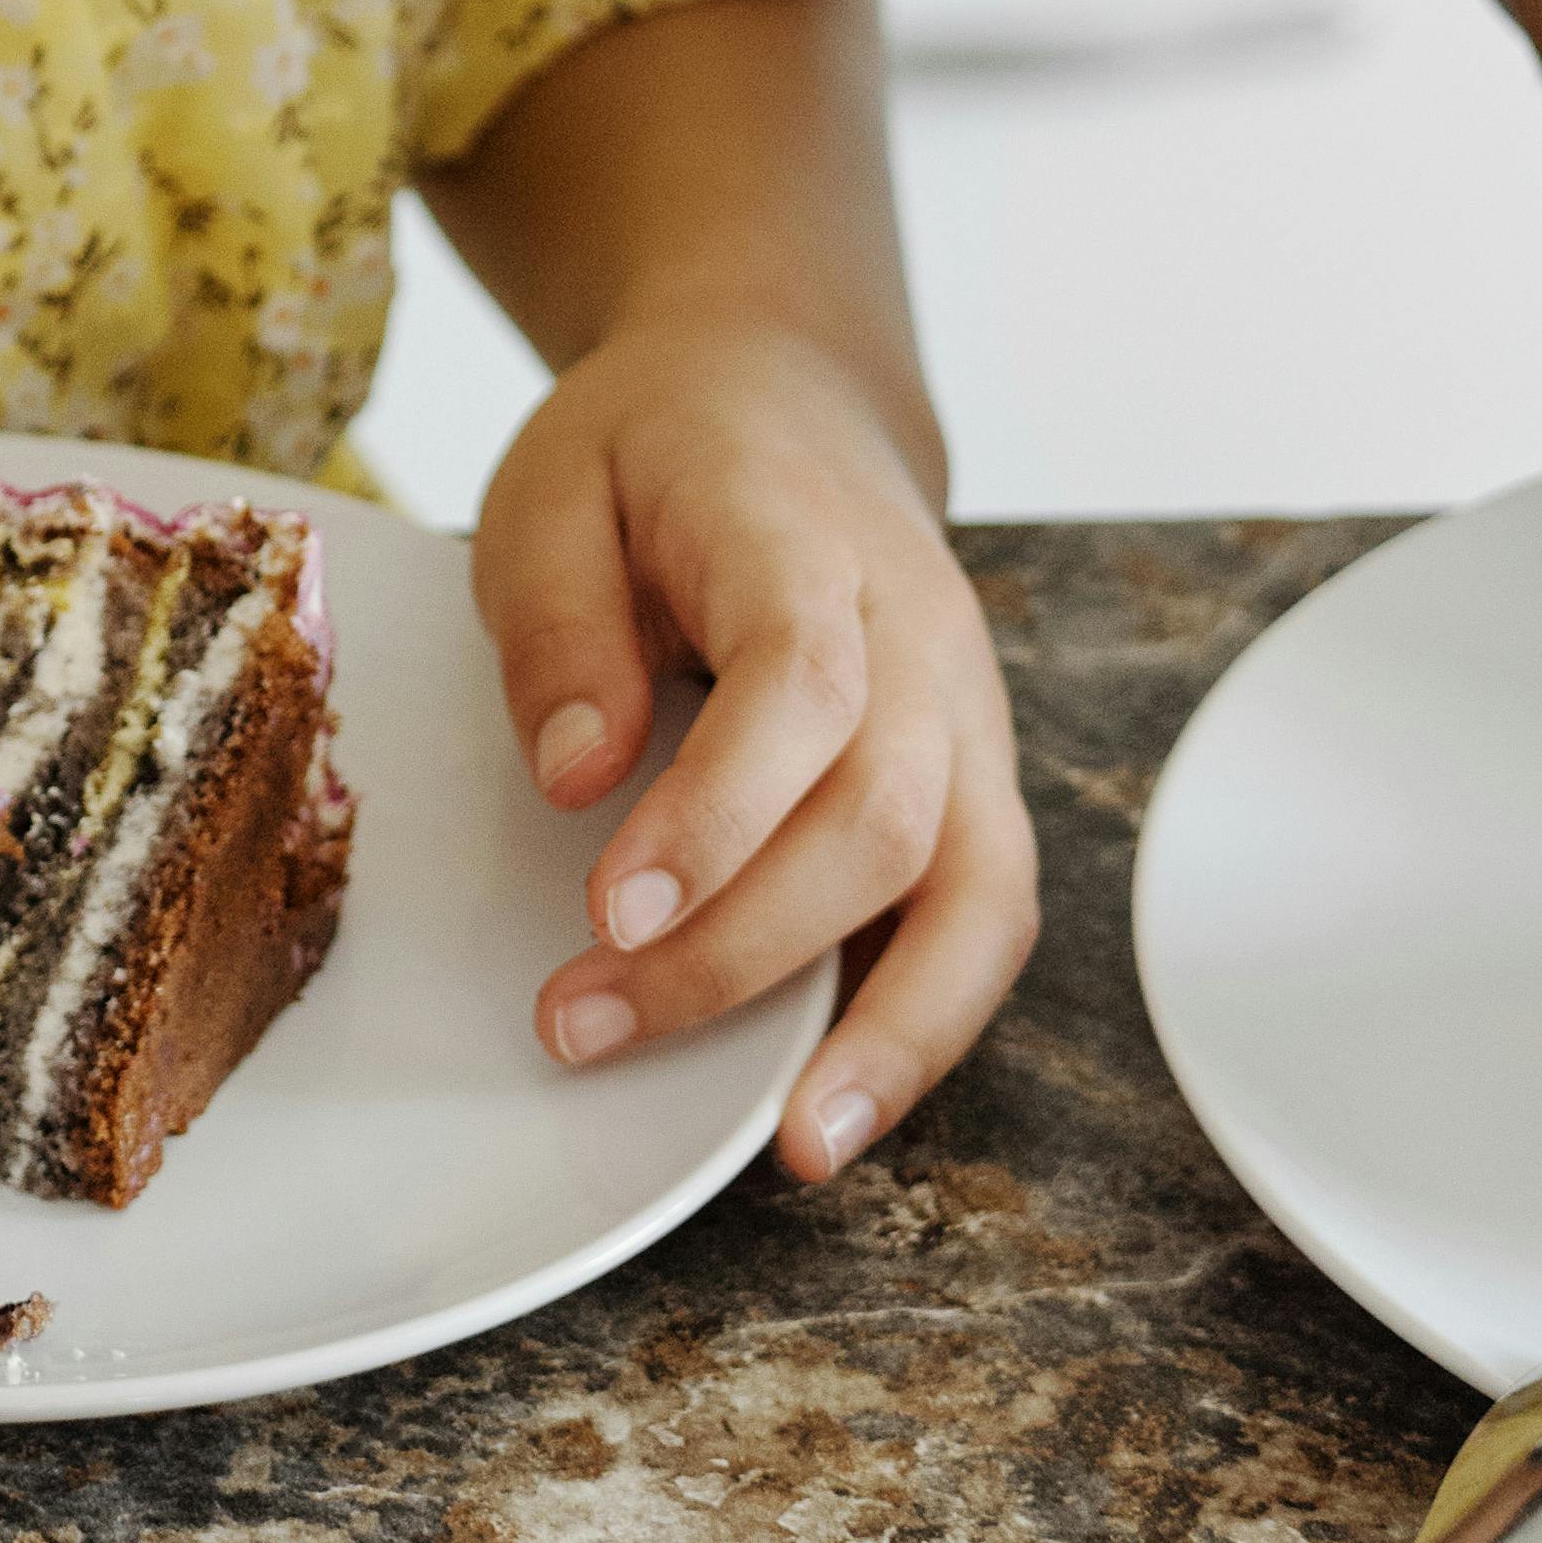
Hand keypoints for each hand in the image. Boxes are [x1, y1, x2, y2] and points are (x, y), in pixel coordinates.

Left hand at [473, 313, 1035, 1186]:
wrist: (787, 395)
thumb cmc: (655, 449)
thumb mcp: (552, 482)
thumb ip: (558, 620)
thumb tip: (574, 778)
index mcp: (800, 532)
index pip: (800, 681)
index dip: (719, 811)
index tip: (612, 910)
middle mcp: (920, 632)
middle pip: (880, 812)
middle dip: (738, 948)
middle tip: (580, 1021)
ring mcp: (968, 712)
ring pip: (978, 889)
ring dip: (884, 1030)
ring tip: (791, 1148)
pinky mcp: (978, 780)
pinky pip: (989, 917)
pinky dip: (928, 1023)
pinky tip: (835, 1108)